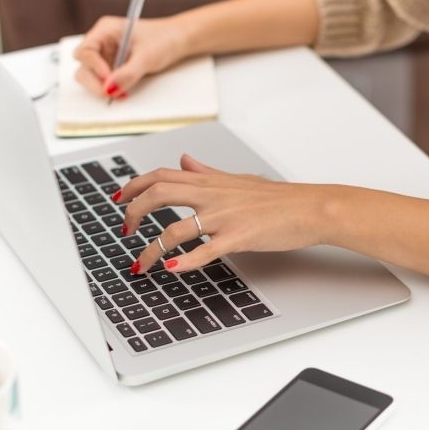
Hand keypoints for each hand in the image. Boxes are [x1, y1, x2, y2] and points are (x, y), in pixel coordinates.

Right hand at [73, 15, 191, 99]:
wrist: (179, 40)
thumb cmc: (165, 39)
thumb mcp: (148, 57)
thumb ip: (128, 73)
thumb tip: (109, 89)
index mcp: (105, 30)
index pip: (85, 51)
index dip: (94, 67)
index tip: (108, 79)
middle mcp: (101, 41)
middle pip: (83, 65)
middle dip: (95, 81)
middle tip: (112, 93)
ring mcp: (105, 55)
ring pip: (90, 76)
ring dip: (102, 87)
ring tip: (121, 94)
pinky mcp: (112, 67)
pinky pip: (103, 81)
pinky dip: (110, 89)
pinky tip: (124, 92)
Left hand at [118, 154, 329, 273]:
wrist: (309, 209)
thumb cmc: (277, 199)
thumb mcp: (236, 180)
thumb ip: (206, 173)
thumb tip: (184, 160)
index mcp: (209, 182)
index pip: (161, 176)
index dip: (134, 185)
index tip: (119, 198)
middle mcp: (212, 196)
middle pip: (158, 194)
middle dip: (133, 213)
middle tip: (124, 231)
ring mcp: (224, 217)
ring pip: (174, 229)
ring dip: (150, 249)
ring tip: (140, 265)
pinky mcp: (238, 238)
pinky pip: (204, 251)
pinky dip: (183, 261)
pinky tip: (170, 269)